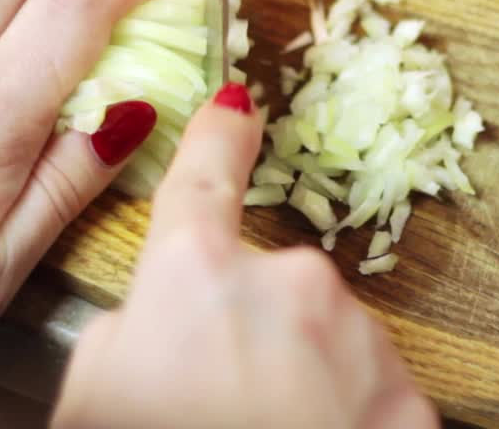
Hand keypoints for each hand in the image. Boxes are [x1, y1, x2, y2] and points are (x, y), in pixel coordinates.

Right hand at [52, 85, 438, 428]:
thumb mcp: (90, 400)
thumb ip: (123, 336)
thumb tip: (150, 321)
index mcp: (196, 279)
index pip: (203, 180)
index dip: (217, 136)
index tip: (237, 100)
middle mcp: (287, 286)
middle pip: (264, 288)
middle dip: (247, 334)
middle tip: (215, 404)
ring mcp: (357, 339)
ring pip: (322, 341)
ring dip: (298, 380)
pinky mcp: (407, 396)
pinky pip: (366, 389)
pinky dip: (343, 418)